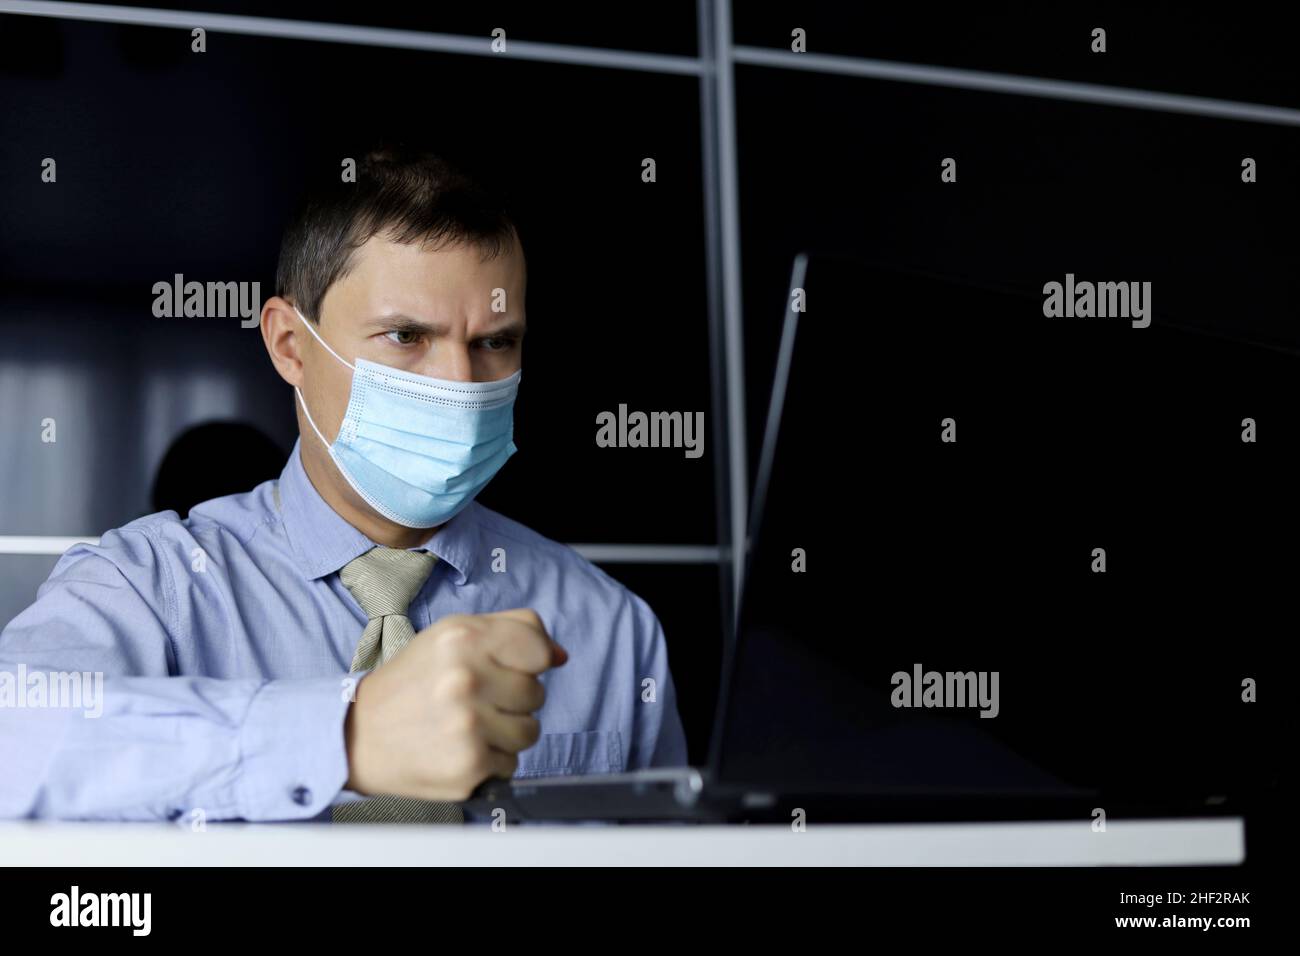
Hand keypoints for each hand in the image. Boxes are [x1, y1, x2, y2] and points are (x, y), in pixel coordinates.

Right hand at [343, 608, 567, 800]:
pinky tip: (458, 749)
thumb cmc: (412, 683)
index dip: (528, 662)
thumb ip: (512, 631)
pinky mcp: (468, 766)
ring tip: (467, 726)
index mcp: (463, 637)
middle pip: (537, 693)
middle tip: (472, 701)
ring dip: (505, 733)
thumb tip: (559, 655)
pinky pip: (511, 764)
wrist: (357, 735)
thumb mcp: (452, 635)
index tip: (506, 669)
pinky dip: (490, 762)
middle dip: (511, 699)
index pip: (538, 648)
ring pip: (530, 731)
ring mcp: (468, 726)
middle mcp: (466, 679)